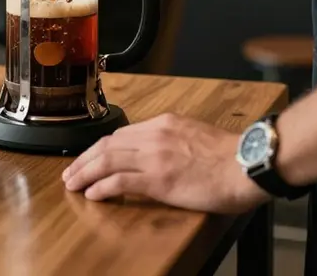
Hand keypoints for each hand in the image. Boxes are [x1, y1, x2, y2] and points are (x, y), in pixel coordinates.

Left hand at [61, 113, 266, 213]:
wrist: (245, 164)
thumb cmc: (228, 155)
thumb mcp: (194, 133)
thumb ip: (171, 138)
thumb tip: (157, 150)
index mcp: (163, 123)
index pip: (121, 134)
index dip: (101, 147)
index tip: (90, 156)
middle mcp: (154, 135)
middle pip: (107, 145)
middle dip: (85, 159)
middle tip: (71, 172)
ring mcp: (154, 156)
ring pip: (107, 160)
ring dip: (85, 172)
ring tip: (73, 183)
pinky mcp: (157, 179)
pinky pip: (119, 181)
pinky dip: (102, 187)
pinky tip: (92, 194)